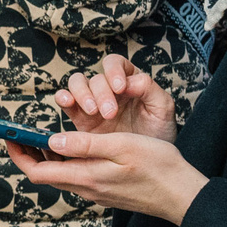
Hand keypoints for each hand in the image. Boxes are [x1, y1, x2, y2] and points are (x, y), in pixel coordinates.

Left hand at [5, 128, 206, 225]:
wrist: (182, 194)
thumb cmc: (158, 167)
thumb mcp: (121, 147)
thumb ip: (85, 145)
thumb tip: (51, 141)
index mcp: (86, 177)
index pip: (37, 172)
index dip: (19, 154)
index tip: (8, 135)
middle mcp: (86, 188)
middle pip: (44, 174)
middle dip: (27, 154)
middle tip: (18, 133)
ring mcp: (96, 192)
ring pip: (60, 174)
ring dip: (46, 157)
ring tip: (41, 135)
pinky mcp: (105, 190)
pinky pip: (76, 175)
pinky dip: (65, 160)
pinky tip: (72, 146)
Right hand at [49, 53, 176, 140]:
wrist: (148, 163)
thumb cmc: (158, 132)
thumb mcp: (163, 110)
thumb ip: (149, 90)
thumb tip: (129, 81)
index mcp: (128, 80)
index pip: (115, 63)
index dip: (114, 71)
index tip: (120, 89)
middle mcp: (108, 89)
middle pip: (95, 78)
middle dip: (101, 93)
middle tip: (110, 113)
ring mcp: (92, 102)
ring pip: (77, 84)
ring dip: (82, 94)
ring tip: (93, 112)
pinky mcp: (80, 119)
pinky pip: (65, 101)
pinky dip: (63, 97)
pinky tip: (68, 103)